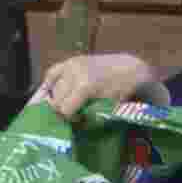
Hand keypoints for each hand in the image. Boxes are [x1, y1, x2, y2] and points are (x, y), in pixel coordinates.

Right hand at [34, 54, 166, 119]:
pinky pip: (52, 73)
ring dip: (57, 97)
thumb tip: (73, 122)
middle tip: (73, 114)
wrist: (130, 69)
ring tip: (67, 104)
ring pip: (52, 86)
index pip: (64, 109)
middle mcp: (74, 73)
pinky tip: (54, 91)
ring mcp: (71, 64)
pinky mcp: (71, 60)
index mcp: (84, 86)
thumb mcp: (108, 106)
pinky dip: (52, 83)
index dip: (69, 118)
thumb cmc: (122, 90)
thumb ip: (88, 113)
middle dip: (62, 109)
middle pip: (56, 98)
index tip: (77, 121)